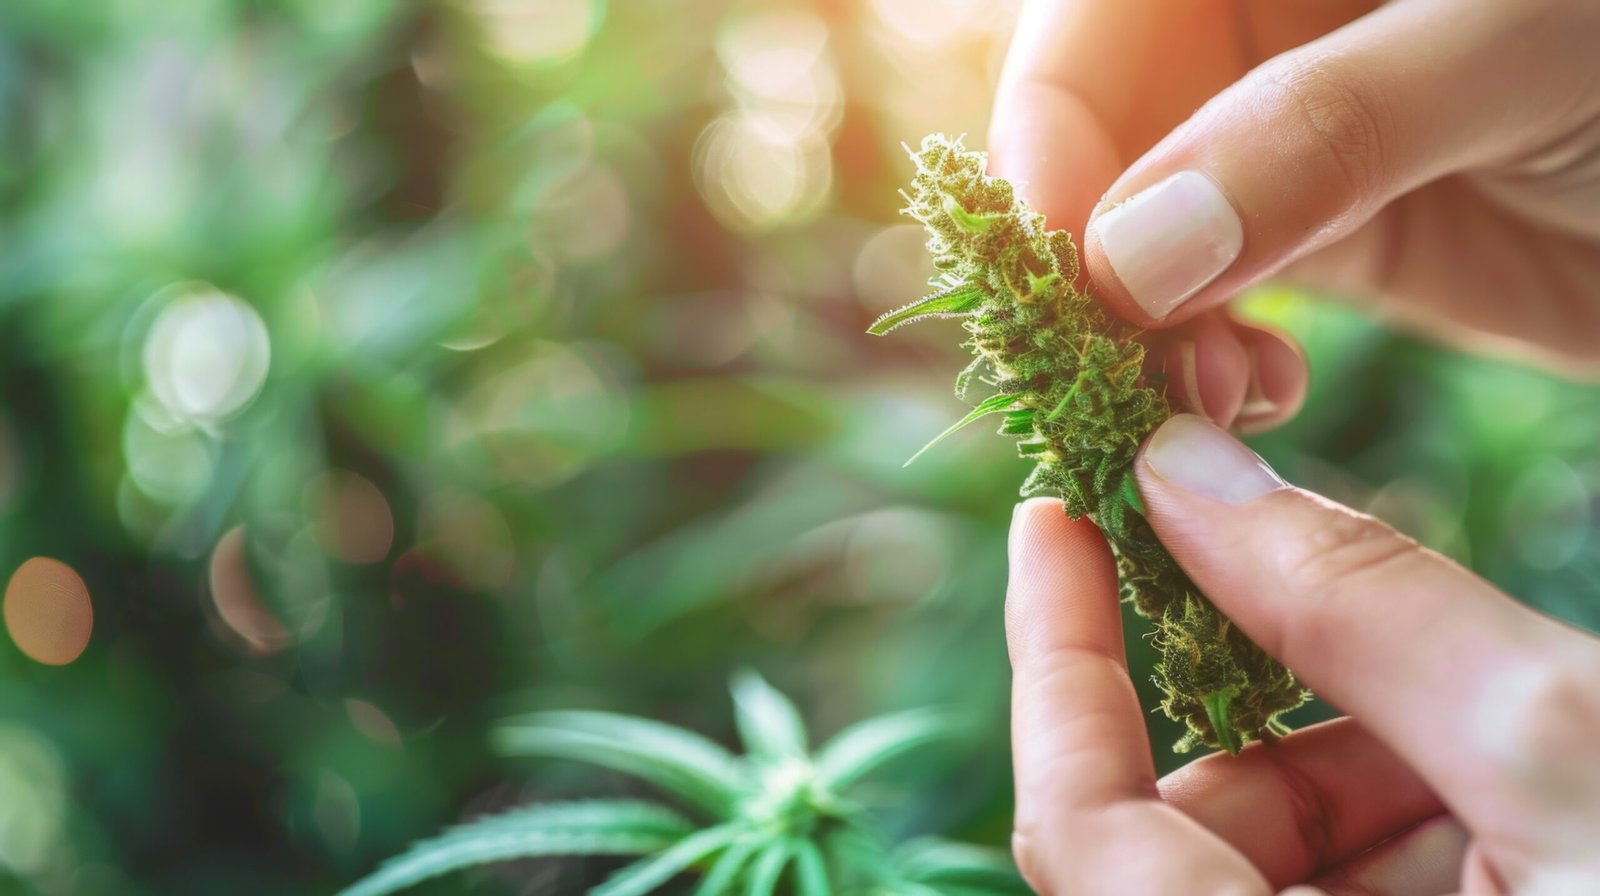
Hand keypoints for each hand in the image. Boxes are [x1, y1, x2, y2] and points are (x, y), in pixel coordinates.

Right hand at [989, 0, 1599, 429]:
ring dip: (1147, 329)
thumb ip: (1321, 131)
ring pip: (1138, 238)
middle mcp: (1256, 32)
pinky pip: (1208, 300)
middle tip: (1138, 367)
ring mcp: (1280, 139)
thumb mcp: (1521, 49)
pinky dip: (1205, 357)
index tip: (1067, 280)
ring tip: (1204, 393)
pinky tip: (1253, 387)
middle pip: (1095, 143)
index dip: (1054, 145)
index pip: (1089, 35)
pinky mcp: (1325, 234)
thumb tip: (1123, 255)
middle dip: (1098, 262)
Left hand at [1006, 414, 1599, 894]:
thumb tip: (1176, 468)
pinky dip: (1423, 831)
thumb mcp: (1565, 746)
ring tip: (1521, 730)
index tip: (1054, 517)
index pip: (1075, 828)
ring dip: (1379, 770)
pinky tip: (1521, 787)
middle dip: (1283, 705)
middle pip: (1192, 831)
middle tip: (1374, 599)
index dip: (1055, 657)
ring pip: (1286, 867)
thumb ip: (1362, 609)